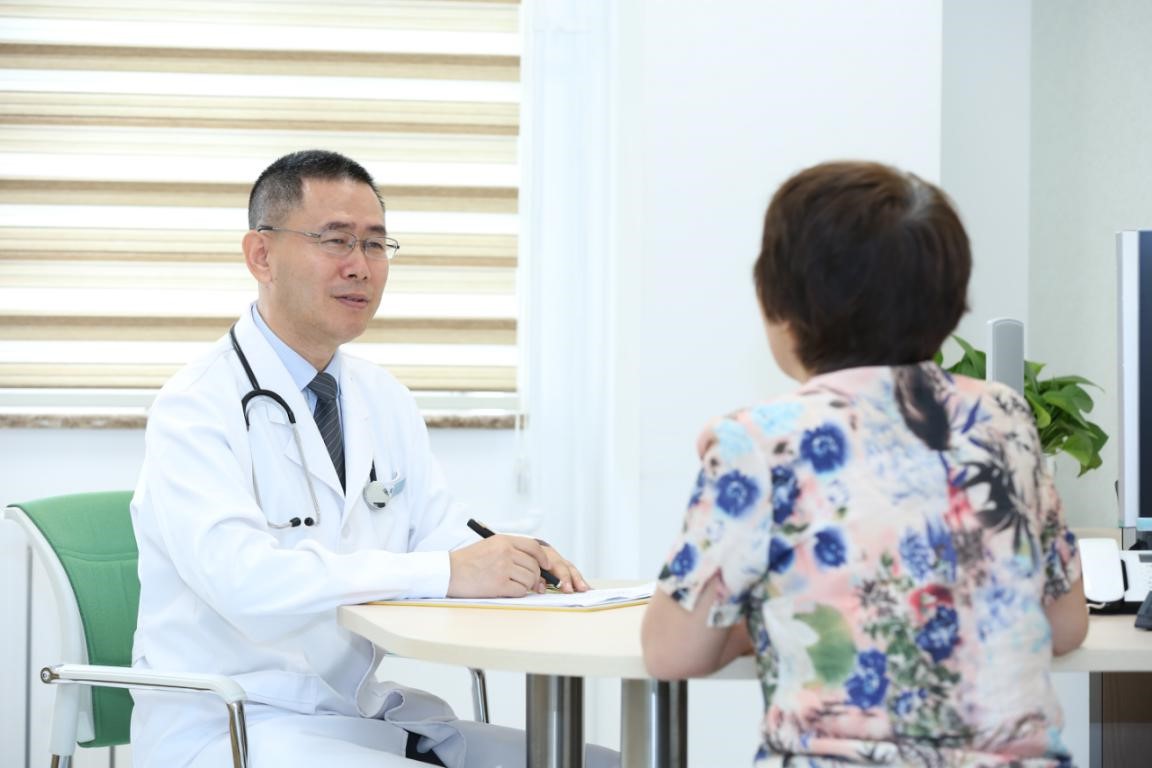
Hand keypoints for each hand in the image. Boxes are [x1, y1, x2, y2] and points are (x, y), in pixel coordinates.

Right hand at [447, 535, 589, 596]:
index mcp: (503, 541)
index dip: (543, 557)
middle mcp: (505, 552)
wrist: (448, 573)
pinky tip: (507, 590)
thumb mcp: (489, 546)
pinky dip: (518, 592)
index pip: (533, 546)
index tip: (546, 566)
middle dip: (535, 576)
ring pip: (529, 579)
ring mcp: (503, 568)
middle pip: (534, 565)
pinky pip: (520, 590)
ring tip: (513, 585)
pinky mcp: (499, 585)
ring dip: (526, 585)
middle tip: (531, 582)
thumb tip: (533, 564)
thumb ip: (510, 550)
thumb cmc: (467, 561)